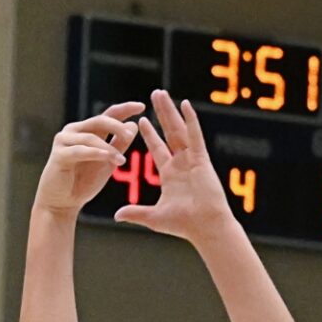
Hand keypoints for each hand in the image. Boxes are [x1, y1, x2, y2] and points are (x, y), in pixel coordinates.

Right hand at [33, 104, 145, 216]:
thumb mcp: (108, 162)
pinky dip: (96, 154)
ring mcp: (64, 141)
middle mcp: (75, 131)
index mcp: (88, 131)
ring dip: (109, 149)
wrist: (62, 202)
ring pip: (91, 137)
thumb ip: (119, 144)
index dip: (125, 109)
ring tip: (122, 161)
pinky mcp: (59, 154)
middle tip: (130, 135)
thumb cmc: (83, 182)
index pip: (108, 114)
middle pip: (99, 120)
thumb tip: (133, 125)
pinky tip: (108, 158)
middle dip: (117, 126)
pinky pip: (80, 151)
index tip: (142, 106)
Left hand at [114, 90, 236, 241]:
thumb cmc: (184, 225)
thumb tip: (117, 215)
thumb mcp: (154, 217)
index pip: (158, 148)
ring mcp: (192, 159)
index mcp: (170, 174)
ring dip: (170, 111)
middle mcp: (181, 163)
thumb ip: (135, 212)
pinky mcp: (201, 159)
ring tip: (162, 94)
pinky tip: (185, 105)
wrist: (205, 228)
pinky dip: (190, 120)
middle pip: (169, 133)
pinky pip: (195, 136)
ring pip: (179, 130)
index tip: (142, 120)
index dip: (150, 134)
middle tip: (155, 95)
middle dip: (161, 114)